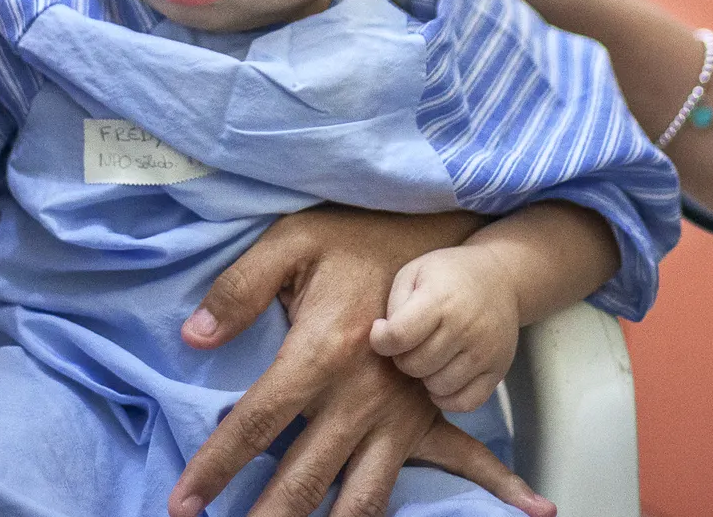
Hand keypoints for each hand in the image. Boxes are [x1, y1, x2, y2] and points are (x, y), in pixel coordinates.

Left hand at [171, 207, 552, 516]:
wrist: (439, 224)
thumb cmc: (358, 233)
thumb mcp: (292, 240)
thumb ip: (239, 289)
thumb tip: (192, 337)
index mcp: (320, 354)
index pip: (252, 424)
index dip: (213, 467)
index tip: (182, 502)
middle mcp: (362, 397)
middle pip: (303, 479)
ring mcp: (404, 412)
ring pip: (367, 495)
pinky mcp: (433, 411)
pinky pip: (467, 461)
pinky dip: (499, 490)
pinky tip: (530, 511)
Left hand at [370, 247, 518, 413]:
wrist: (501, 277)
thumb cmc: (447, 276)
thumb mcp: (414, 273)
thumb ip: (393, 305)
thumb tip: (382, 339)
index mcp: (441, 299)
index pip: (399, 336)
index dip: (381, 339)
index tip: (383, 331)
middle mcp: (465, 327)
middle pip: (414, 365)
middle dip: (403, 358)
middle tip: (410, 343)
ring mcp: (485, 351)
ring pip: (437, 387)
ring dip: (425, 376)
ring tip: (428, 355)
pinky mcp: (498, 369)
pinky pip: (466, 403)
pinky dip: (448, 397)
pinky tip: (442, 376)